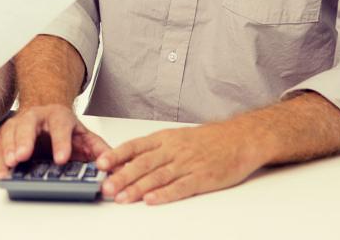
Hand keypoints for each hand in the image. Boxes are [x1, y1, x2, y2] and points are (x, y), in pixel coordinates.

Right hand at [0, 104, 109, 178]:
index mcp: (59, 117)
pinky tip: (2, 172)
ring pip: (11, 132)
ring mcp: (19, 124)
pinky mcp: (7, 134)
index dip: (61, 143)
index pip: (60, 127)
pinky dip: (0, 159)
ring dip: (9, 148)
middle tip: (23, 156)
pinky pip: (0, 145)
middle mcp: (36, 117)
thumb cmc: (66, 129)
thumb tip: (116, 166)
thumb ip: (100, 150)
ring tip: (10, 164)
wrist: (47, 112)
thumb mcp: (86, 136)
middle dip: (25, 140)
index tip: (61, 159)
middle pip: (29, 125)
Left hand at [96, 122, 261, 204]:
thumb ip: (153, 150)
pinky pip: (180, 187)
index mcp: (165, 139)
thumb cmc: (207, 140)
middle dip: (122, 176)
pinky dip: (164, 194)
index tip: (100, 164)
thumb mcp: (176, 138)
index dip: (117, 155)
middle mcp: (173, 150)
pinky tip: (151, 200)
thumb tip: (126, 160)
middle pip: (143, 163)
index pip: (135, 146)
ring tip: (122, 197)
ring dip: (137, 188)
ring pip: (158, 177)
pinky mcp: (202, 178)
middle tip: (106, 186)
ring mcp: (187, 164)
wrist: (239, 139)